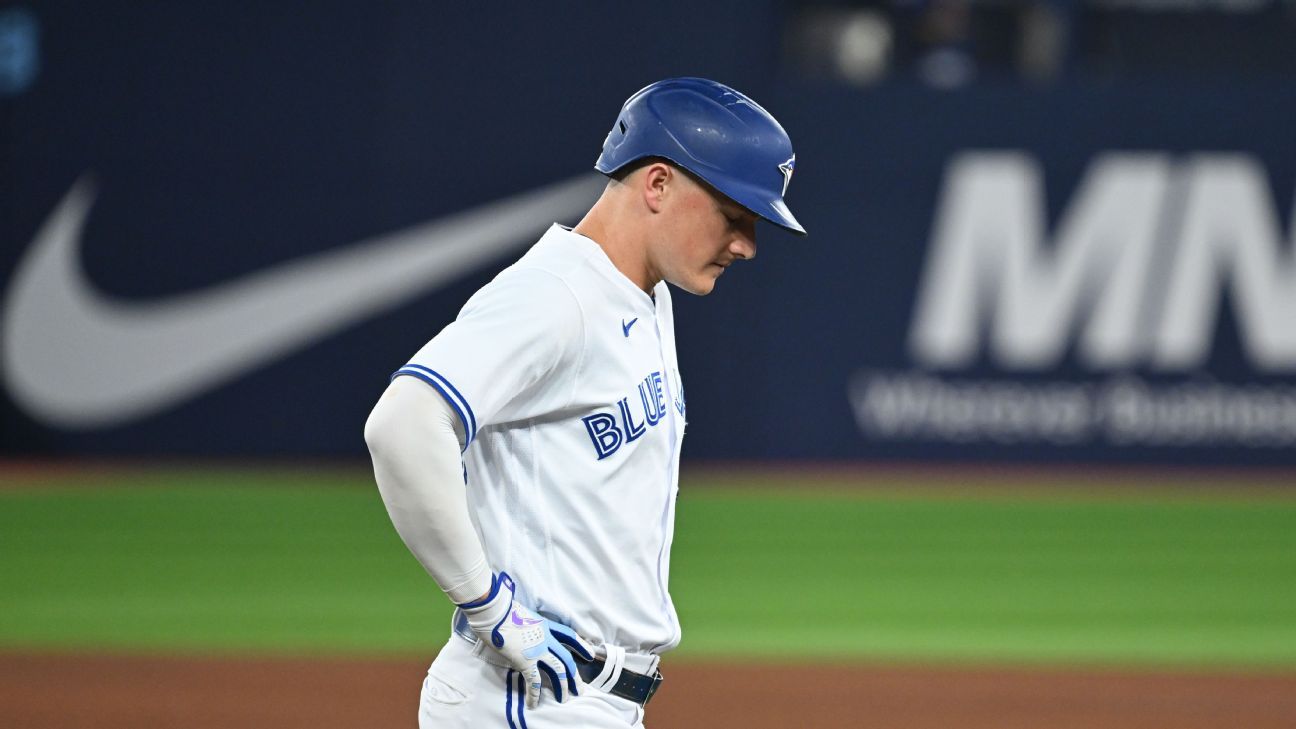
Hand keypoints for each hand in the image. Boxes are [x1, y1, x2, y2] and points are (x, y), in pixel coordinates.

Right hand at [458, 572, 593, 706]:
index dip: (581, 645)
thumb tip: (522, 630)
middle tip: (580, 688)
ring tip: (564, 698)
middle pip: (566, 659)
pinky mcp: (525, 661)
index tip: (590, 654)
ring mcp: (537, 650)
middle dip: (574, 676)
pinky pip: (534, 682)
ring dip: (563, 686)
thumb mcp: (522, 613)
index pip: (569, 635)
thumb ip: (527, 624)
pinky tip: (533, 703)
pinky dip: (534, 695)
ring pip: (558, 671)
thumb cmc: (502, 609)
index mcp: (545, 625)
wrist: (495, 611)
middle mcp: (545, 638)